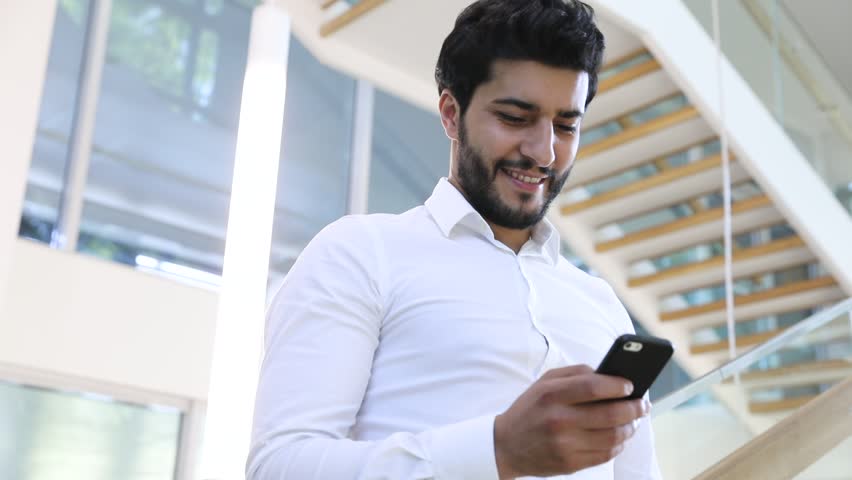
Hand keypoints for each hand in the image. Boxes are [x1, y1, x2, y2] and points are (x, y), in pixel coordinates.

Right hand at [493, 365, 649, 478]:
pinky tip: (618, 436)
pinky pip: (605, 454)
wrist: (506, 445)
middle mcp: (558, 419)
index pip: (593, 386)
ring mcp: (565, 444)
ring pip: (613, 436)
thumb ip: (574, 373)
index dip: (617, 385)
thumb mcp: (543, 383)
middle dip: (633, 408)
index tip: (630, 385)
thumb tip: (608, 374)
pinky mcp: (570, 463)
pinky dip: (618, 445)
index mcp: (551, 394)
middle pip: (610, 413)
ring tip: (633, 421)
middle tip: (642, 405)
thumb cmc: (530, 409)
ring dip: (629, 428)